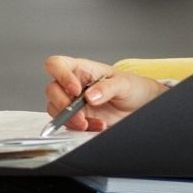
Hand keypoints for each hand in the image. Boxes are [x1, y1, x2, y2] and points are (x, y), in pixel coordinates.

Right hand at [43, 56, 167, 131]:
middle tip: (80, 114)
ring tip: (89, 123)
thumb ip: (107, 87)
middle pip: (52, 89)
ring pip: (55, 109)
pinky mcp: (78, 118)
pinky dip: (79, 128)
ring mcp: (74, 102)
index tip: (75, 90)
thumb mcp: (124, 83)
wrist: (141, 106)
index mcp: (82, 69)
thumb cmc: (132, 87)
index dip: (61, 76)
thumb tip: (90, 96)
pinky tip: (97, 126)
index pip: (57, 65)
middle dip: (62, 104)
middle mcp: (74, 84)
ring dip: (70, 119)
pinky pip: (68, 124)